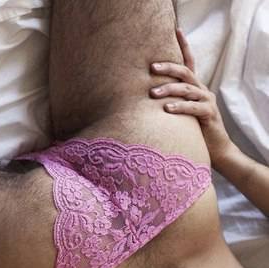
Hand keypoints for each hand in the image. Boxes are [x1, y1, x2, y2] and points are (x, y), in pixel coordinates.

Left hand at [149, 29, 233, 164]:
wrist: (214, 148)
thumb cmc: (190, 129)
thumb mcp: (177, 110)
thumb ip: (165, 100)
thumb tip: (141, 94)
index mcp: (193, 86)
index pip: (189, 62)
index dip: (184, 45)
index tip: (176, 30)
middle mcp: (201, 90)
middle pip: (185, 72)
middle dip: (168, 67)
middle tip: (151, 67)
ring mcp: (206, 100)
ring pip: (187, 89)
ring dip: (169, 89)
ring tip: (153, 93)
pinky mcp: (208, 114)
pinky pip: (193, 107)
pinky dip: (179, 107)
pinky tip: (167, 109)